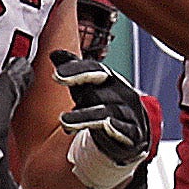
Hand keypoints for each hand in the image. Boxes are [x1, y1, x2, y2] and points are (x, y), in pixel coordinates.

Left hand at [53, 54, 153, 188]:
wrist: (127, 135)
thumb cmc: (103, 107)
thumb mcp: (86, 89)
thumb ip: (73, 72)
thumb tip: (55, 53)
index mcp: (110, 80)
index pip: (95, 70)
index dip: (76, 69)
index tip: (57, 73)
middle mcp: (122, 94)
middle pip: (99, 90)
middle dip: (80, 86)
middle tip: (58, 79)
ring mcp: (129, 115)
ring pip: (107, 113)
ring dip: (85, 116)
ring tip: (65, 122)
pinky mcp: (134, 134)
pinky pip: (126, 130)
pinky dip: (116, 129)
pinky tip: (107, 126)